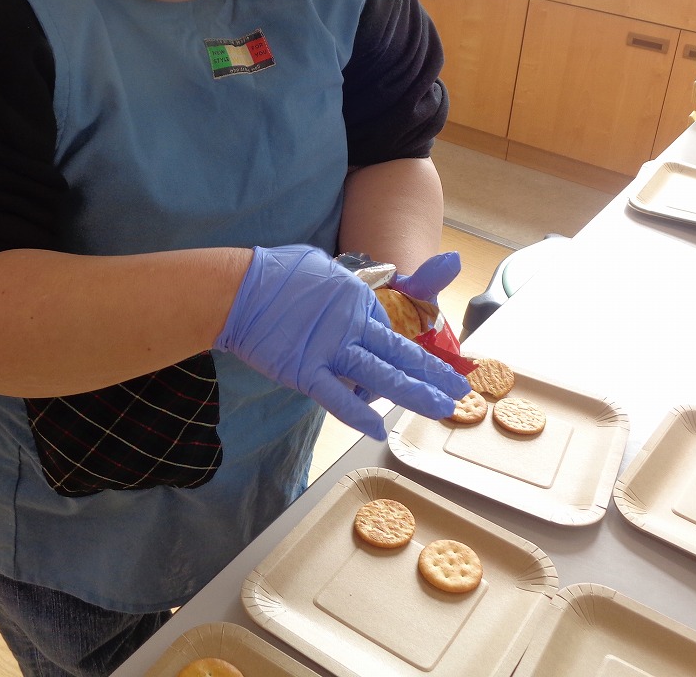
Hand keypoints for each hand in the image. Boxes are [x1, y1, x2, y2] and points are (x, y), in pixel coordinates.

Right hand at [215, 245, 470, 438]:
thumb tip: (346, 295)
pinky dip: (357, 415)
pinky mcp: (305, 371)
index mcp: (356, 299)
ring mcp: (330, 349)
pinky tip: (378, 429)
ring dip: (414, 393)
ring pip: (381, 376)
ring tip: (441, 408)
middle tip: (459, 390)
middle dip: (433, 373)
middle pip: (400, 354)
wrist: (237, 288)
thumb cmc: (274, 272)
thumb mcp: (320, 266)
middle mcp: (351, 324)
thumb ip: (341, 287)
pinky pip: (336, 397)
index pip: (391, 332)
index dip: (411, 352)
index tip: (428, 367)